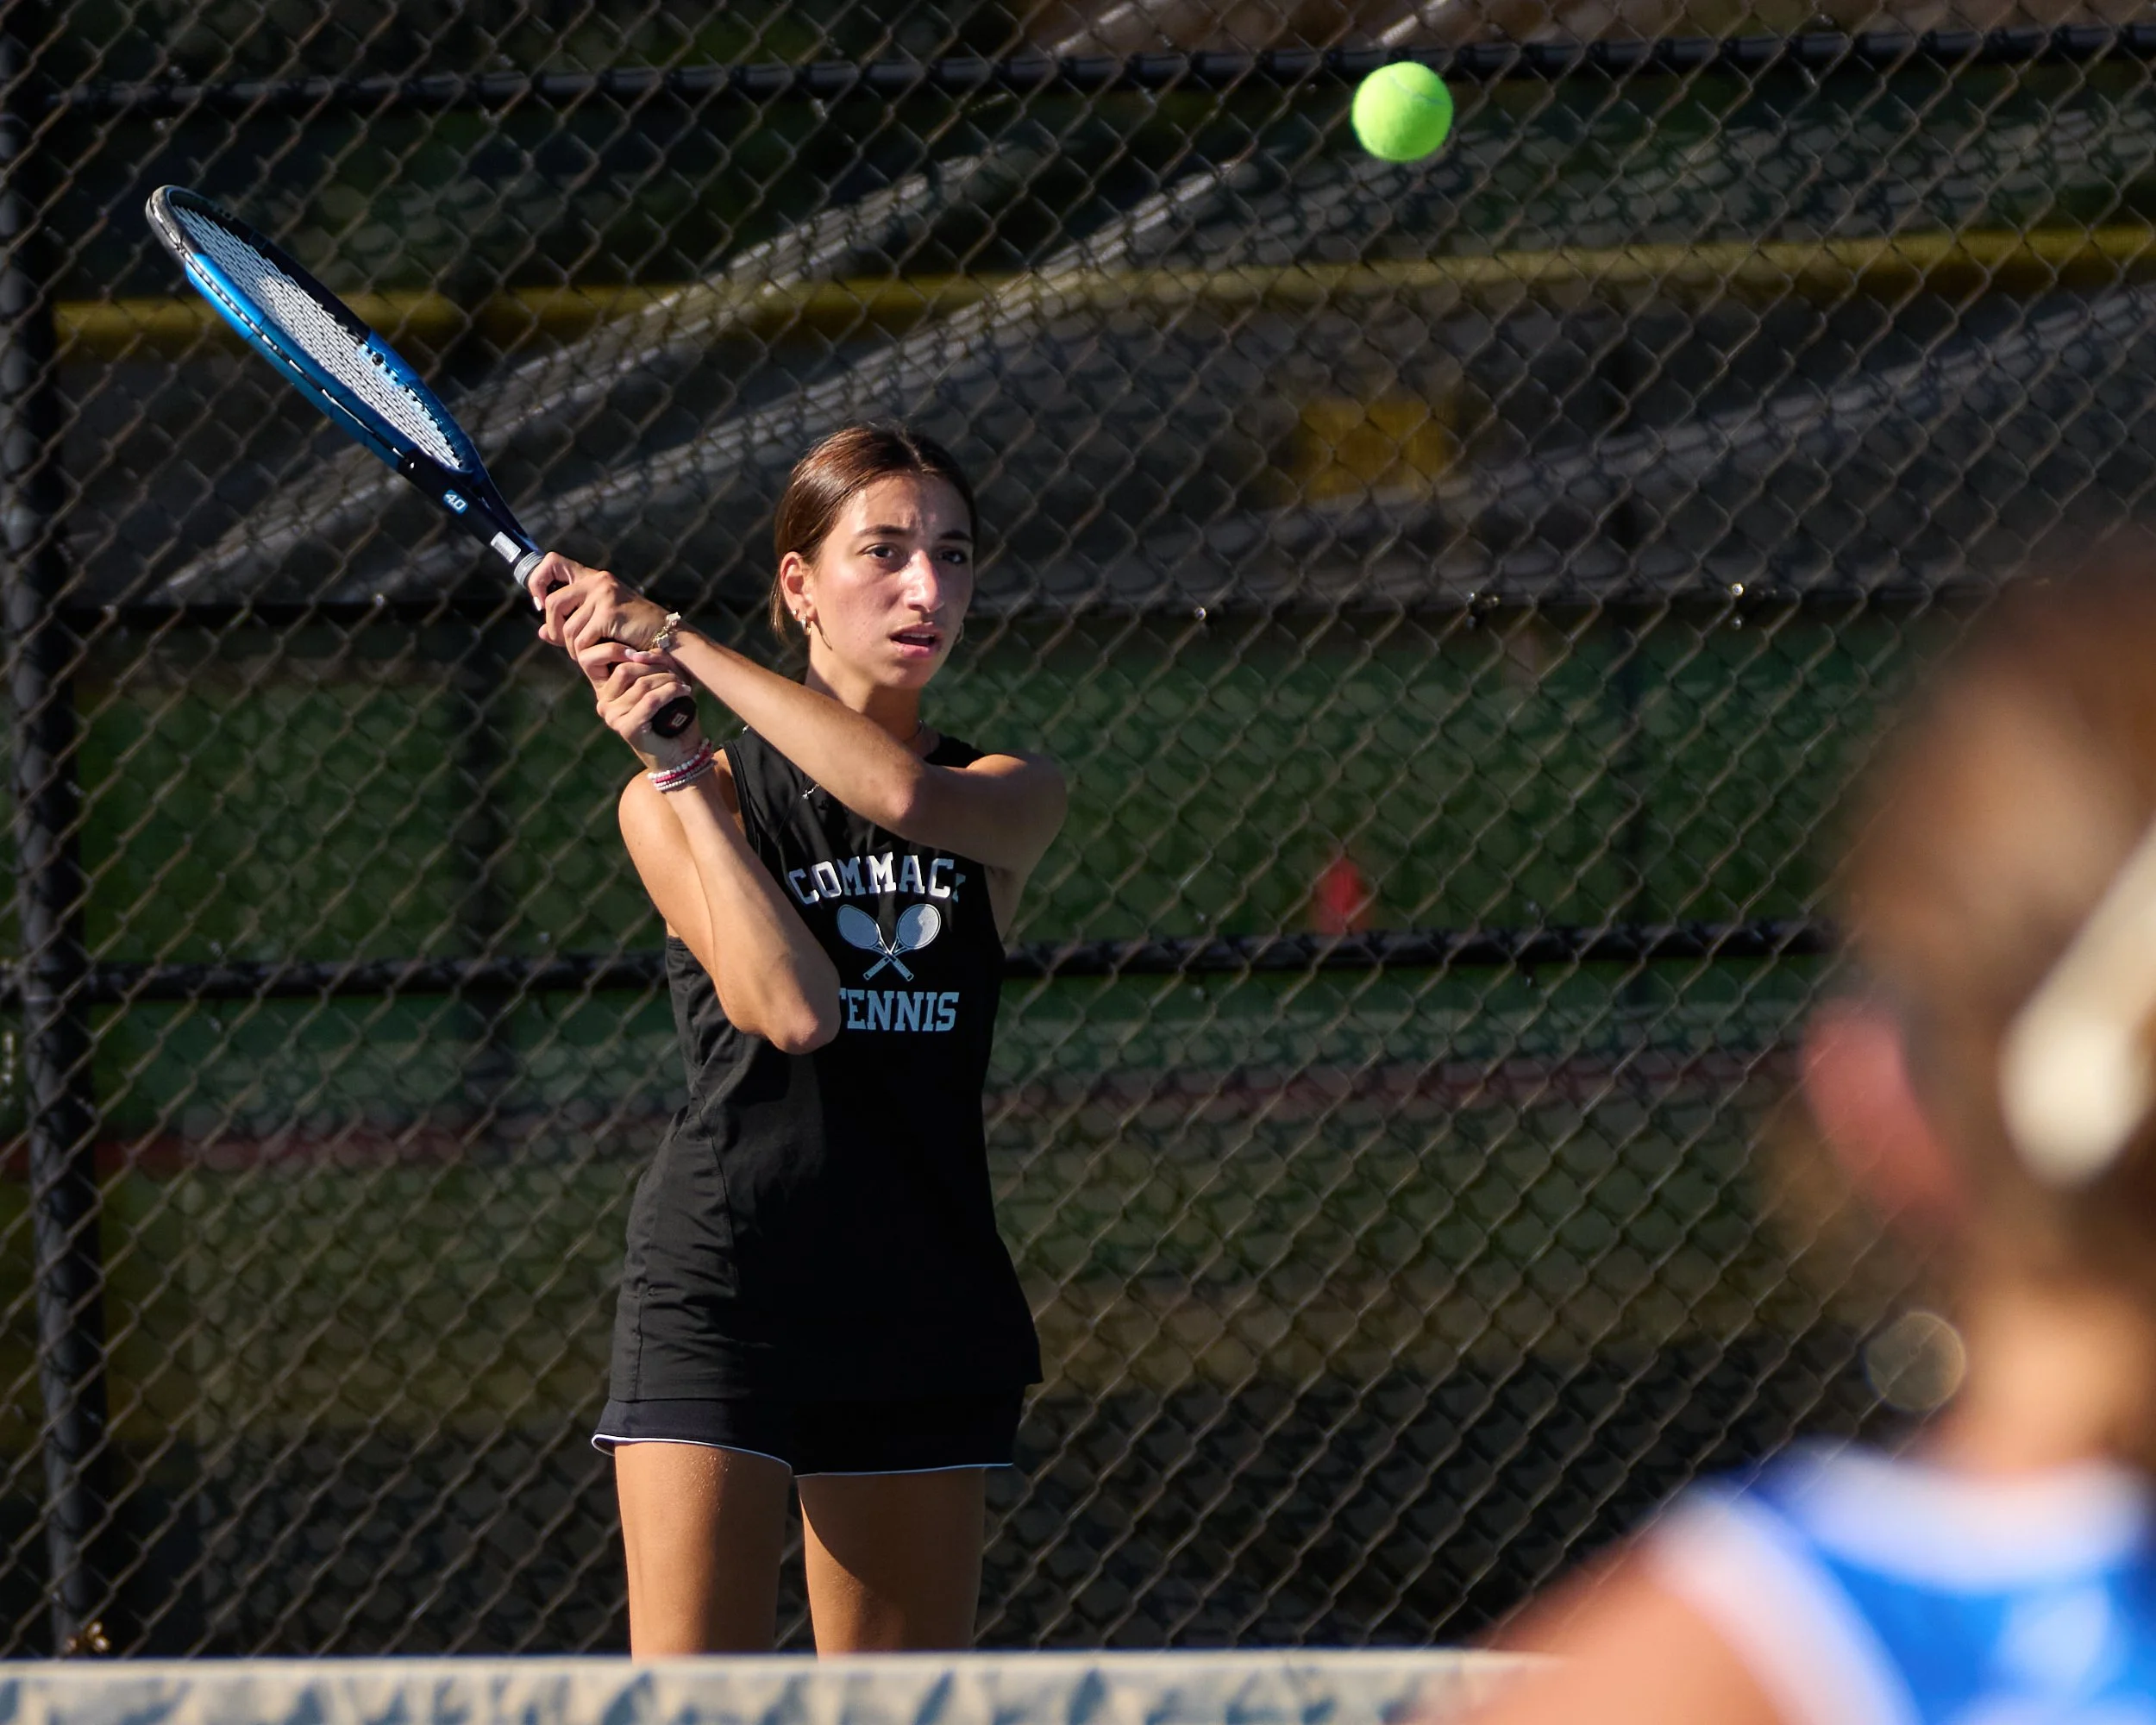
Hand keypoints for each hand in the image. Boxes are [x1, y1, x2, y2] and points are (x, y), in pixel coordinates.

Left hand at [531, 553, 670, 655]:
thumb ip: (571, 624)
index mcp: (594, 578)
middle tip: (563, 641)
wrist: (667, 638)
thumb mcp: (600, 624)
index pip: (552, 562)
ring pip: (566, 626)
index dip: (537, 580)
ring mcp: (604, 596)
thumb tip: (541, 632)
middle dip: (553, 627)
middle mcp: (598, 581)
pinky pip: (581, 638)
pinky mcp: (609, 613)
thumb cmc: (635, 632)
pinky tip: (599, 657)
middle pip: (552, 602)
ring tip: (586, 654)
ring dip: (572, 647)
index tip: (540, 603)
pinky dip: (585, 653)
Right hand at [582, 641, 702, 770]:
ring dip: (667, 680)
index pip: (616, 661)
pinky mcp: (626, 728)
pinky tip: (683, 692)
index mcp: (606, 690)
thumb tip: (648, 650)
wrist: (681, 752)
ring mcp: (612, 717)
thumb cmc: (673, 716)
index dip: (641, 655)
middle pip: (626, 669)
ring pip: (640, 684)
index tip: (663, 660)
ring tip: (683, 685)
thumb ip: (655, 664)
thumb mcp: (663, 682)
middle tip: (677, 673)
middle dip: (656, 667)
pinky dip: (670, 692)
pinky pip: (649, 701)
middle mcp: (604, 703)